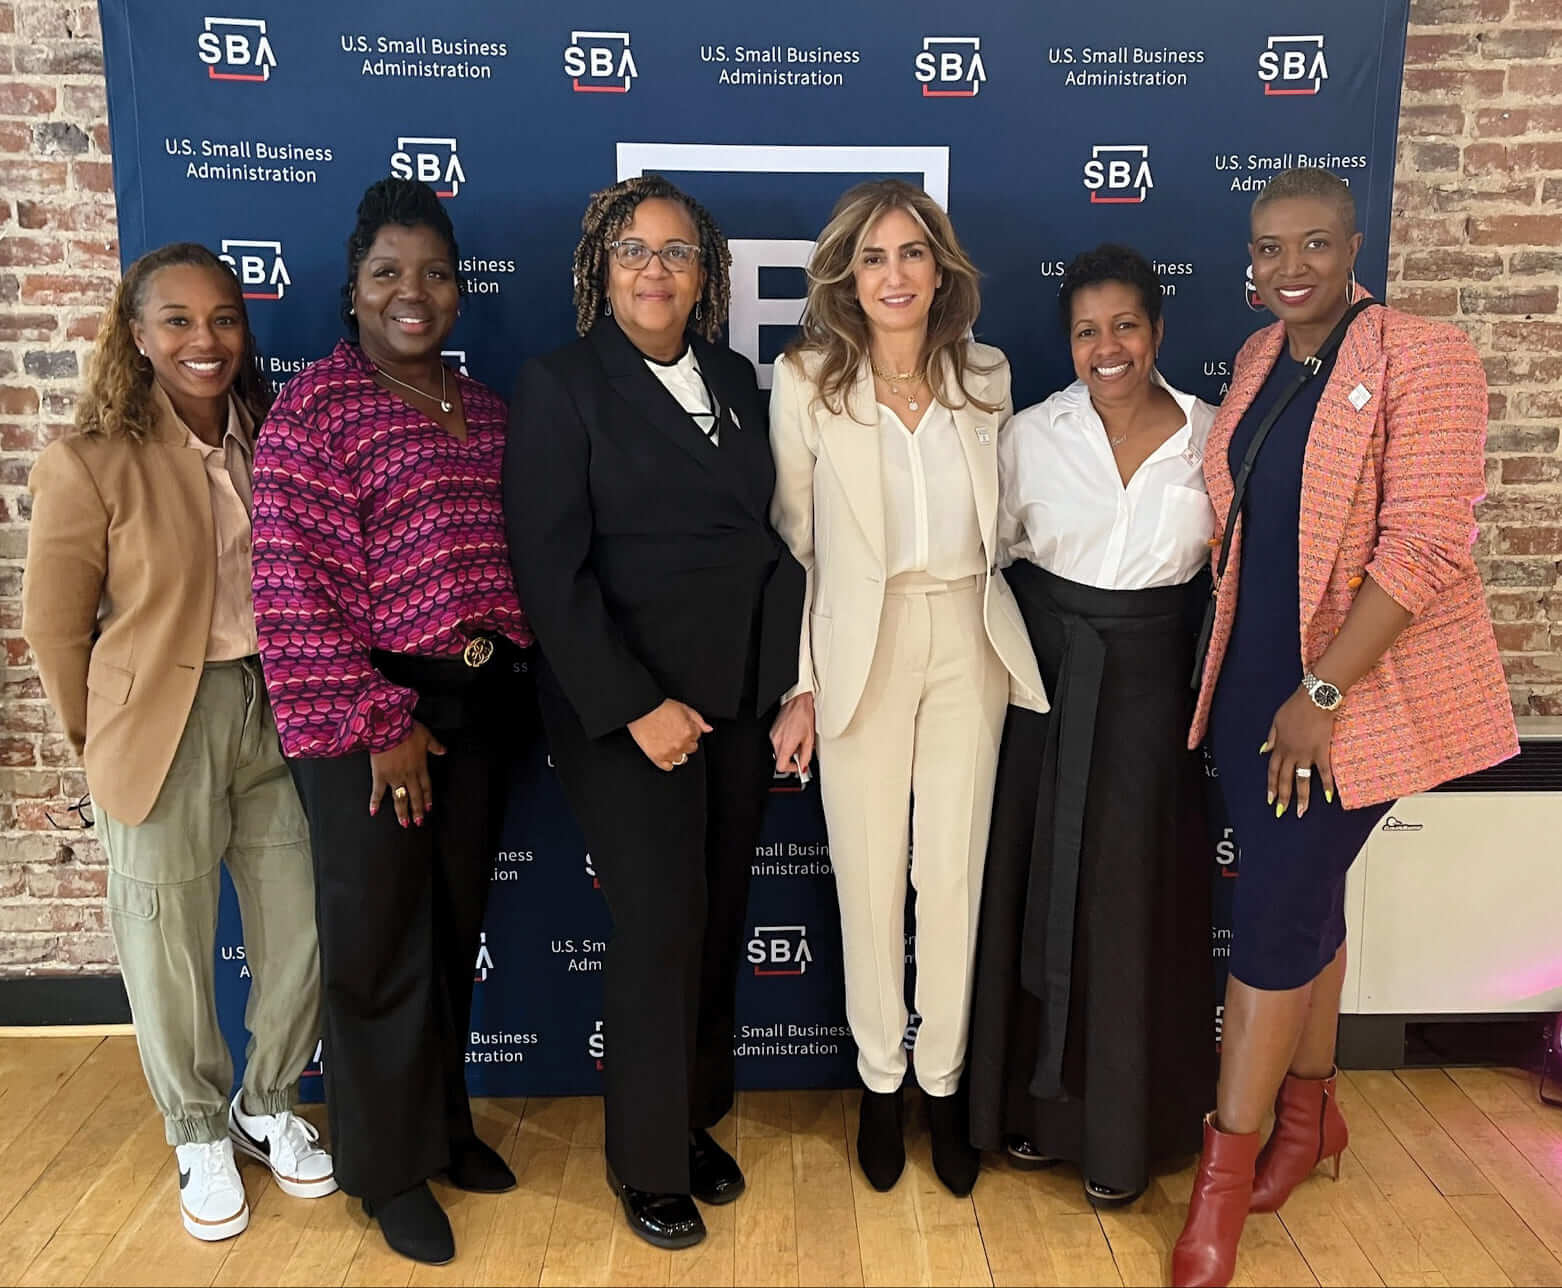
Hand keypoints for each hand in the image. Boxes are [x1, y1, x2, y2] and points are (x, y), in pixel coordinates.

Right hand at [369, 722, 446, 826]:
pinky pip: (378, 792)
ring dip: (402, 812)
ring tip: (404, 823)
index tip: (429, 808)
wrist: (389, 728)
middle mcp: (408, 775)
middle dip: (417, 811)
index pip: (426, 787)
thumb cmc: (407, 731)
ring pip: (400, 799)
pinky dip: (375, 802)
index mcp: (420, 767)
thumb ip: (435, 746)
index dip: (428, 798)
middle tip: (418, 822)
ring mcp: (394, 777)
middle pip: (415, 797)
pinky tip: (373, 811)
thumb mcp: (427, 736)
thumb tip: (443, 750)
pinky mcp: (380, 776)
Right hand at [627, 699, 711, 770]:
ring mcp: (669, 752)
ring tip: (668, 742)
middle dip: (685, 741)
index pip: (697, 736)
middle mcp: (681, 744)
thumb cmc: (660, 707)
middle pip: (691, 748)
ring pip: (681, 758)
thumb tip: (708, 729)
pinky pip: (668, 767)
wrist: (641, 709)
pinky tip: (664, 752)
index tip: (681, 727)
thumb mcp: (683, 708)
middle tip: (674, 734)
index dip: (689, 730)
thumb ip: (698, 720)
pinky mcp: (657, 757)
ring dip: (677, 752)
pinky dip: (667, 762)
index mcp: (689, 732)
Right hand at [769, 692, 815, 776]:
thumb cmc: (803, 715)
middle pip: (780, 759)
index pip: (781, 766)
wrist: (797, 701)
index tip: (799, 766)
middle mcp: (776, 740)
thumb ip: (806, 756)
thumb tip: (804, 765)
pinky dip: (786, 743)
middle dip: (792, 758)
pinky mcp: (773, 730)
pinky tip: (794, 735)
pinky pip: (778, 742)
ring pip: (780, 751)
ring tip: (799, 741)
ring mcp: (773, 735)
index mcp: (786, 744)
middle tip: (802, 752)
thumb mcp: (809, 739)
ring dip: (790, 750)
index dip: (792, 769)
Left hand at [1263, 688, 1336, 818]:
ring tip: (1301, 812)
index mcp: (1279, 746)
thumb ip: (1271, 738)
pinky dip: (1326, 785)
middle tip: (1282, 812)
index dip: (1271, 786)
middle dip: (1283, 797)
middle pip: (1285, 779)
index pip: (1273, 771)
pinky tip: (1327, 797)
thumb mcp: (1276, 721)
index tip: (1271, 799)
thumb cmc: (1295, 707)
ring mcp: (1306, 753)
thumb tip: (1263, 751)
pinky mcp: (1321, 751)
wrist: (1314, 699)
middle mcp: (1291, 753)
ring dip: (1302, 797)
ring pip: (1302, 780)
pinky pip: (1324, 771)